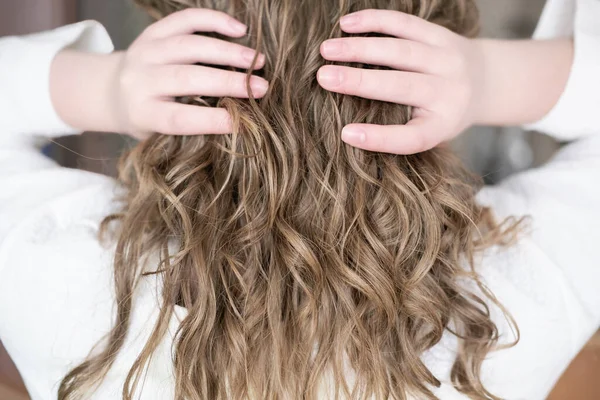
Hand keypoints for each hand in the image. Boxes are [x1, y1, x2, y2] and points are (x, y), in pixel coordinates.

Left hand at [108, 8, 267, 138]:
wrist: (111, 90)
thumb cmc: (147, 118)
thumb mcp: (159, 134)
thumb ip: (189, 129)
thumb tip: (236, 123)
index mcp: (142, 112)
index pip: (177, 118)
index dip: (209, 120)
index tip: (240, 122)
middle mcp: (140, 79)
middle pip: (186, 78)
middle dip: (228, 82)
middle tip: (262, 88)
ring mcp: (145, 51)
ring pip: (190, 46)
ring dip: (228, 52)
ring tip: (258, 60)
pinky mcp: (153, 31)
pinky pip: (185, 20)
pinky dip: (213, 21)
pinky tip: (239, 29)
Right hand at [318, 9, 484, 154]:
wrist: (486, 82)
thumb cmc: (442, 115)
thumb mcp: (429, 131)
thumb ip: (398, 133)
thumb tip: (348, 132)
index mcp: (442, 125)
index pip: (411, 138)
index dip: (379, 137)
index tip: (345, 133)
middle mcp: (449, 92)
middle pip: (401, 86)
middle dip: (359, 81)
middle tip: (322, 77)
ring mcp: (447, 59)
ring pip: (400, 50)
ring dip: (360, 47)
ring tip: (327, 49)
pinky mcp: (440, 35)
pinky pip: (406, 24)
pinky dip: (376, 21)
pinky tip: (347, 24)